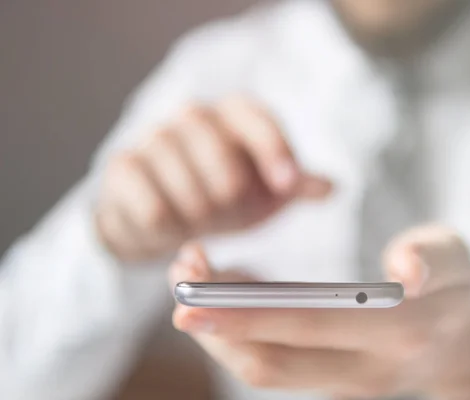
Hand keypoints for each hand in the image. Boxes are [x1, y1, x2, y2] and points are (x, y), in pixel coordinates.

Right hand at [95, 96, 331, 260]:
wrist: (156, 213)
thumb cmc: (216, 196)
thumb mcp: (261, 192)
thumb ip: (293, 186)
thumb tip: (330, 188)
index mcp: (232, 114)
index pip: (257, 120)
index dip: (275, 152)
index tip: (287, 186)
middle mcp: (191, 116)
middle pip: (224, 164)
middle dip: (233, 203)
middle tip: (230, 217)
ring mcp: (153, 138)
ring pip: (190, 192)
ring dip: (201, 221)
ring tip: (199, 223)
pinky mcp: (122, 167)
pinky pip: (155, 210)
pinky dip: (170, 230)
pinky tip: (170, 227)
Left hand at [170, 225, 469, 399]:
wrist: (459, 343)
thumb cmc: (451, 285)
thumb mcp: (455, 258)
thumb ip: (433, 257)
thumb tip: (405, 268)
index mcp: (399, 332)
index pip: (310, 325)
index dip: (249, 313)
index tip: (194, 293)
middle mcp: (365, 370)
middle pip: (273, 362)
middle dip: (216, 327)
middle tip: (176, 286)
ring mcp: (344, 383)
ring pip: (266, 371)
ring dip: (220, 334)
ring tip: (191, 283)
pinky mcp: (329, 381)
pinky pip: (274, 363)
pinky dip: (240, 335)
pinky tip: (224, 295)